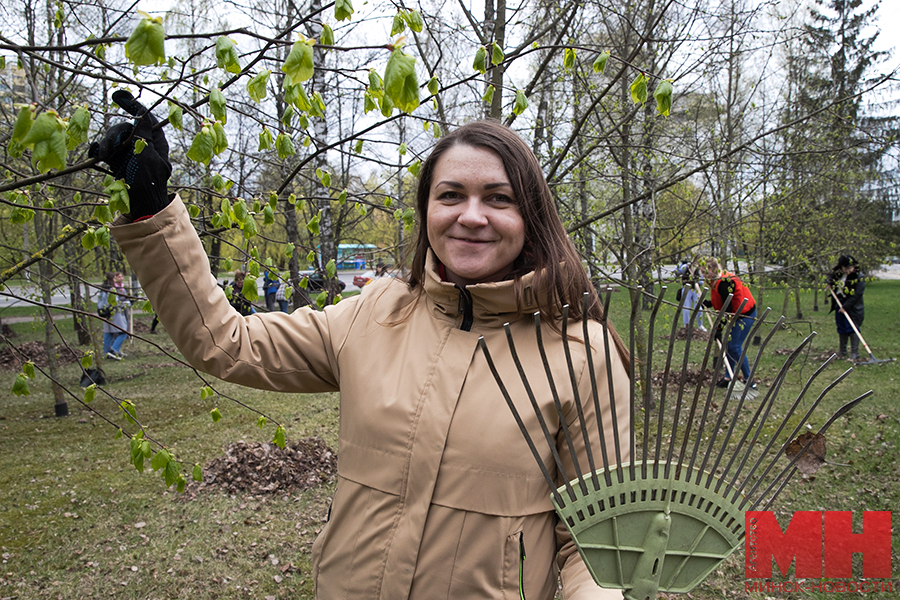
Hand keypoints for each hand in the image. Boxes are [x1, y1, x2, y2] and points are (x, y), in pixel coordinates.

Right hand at [89, 91, 171, 219]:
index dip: (133, 105)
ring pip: (114, 137)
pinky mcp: (118, 160)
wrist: (140, 204)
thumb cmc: (148, 180)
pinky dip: (101, 150)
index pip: (145, 117)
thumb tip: (142, 113)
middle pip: (125, 127)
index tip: (118, 95)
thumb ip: (142, 133)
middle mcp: (143, 144)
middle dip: (115, 135)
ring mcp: (130, 152)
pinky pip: (106, 148)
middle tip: (110, 148)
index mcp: (157, 141)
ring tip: (104, 156)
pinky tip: (97, 155)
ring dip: (107, 145)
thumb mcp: (147, 154)